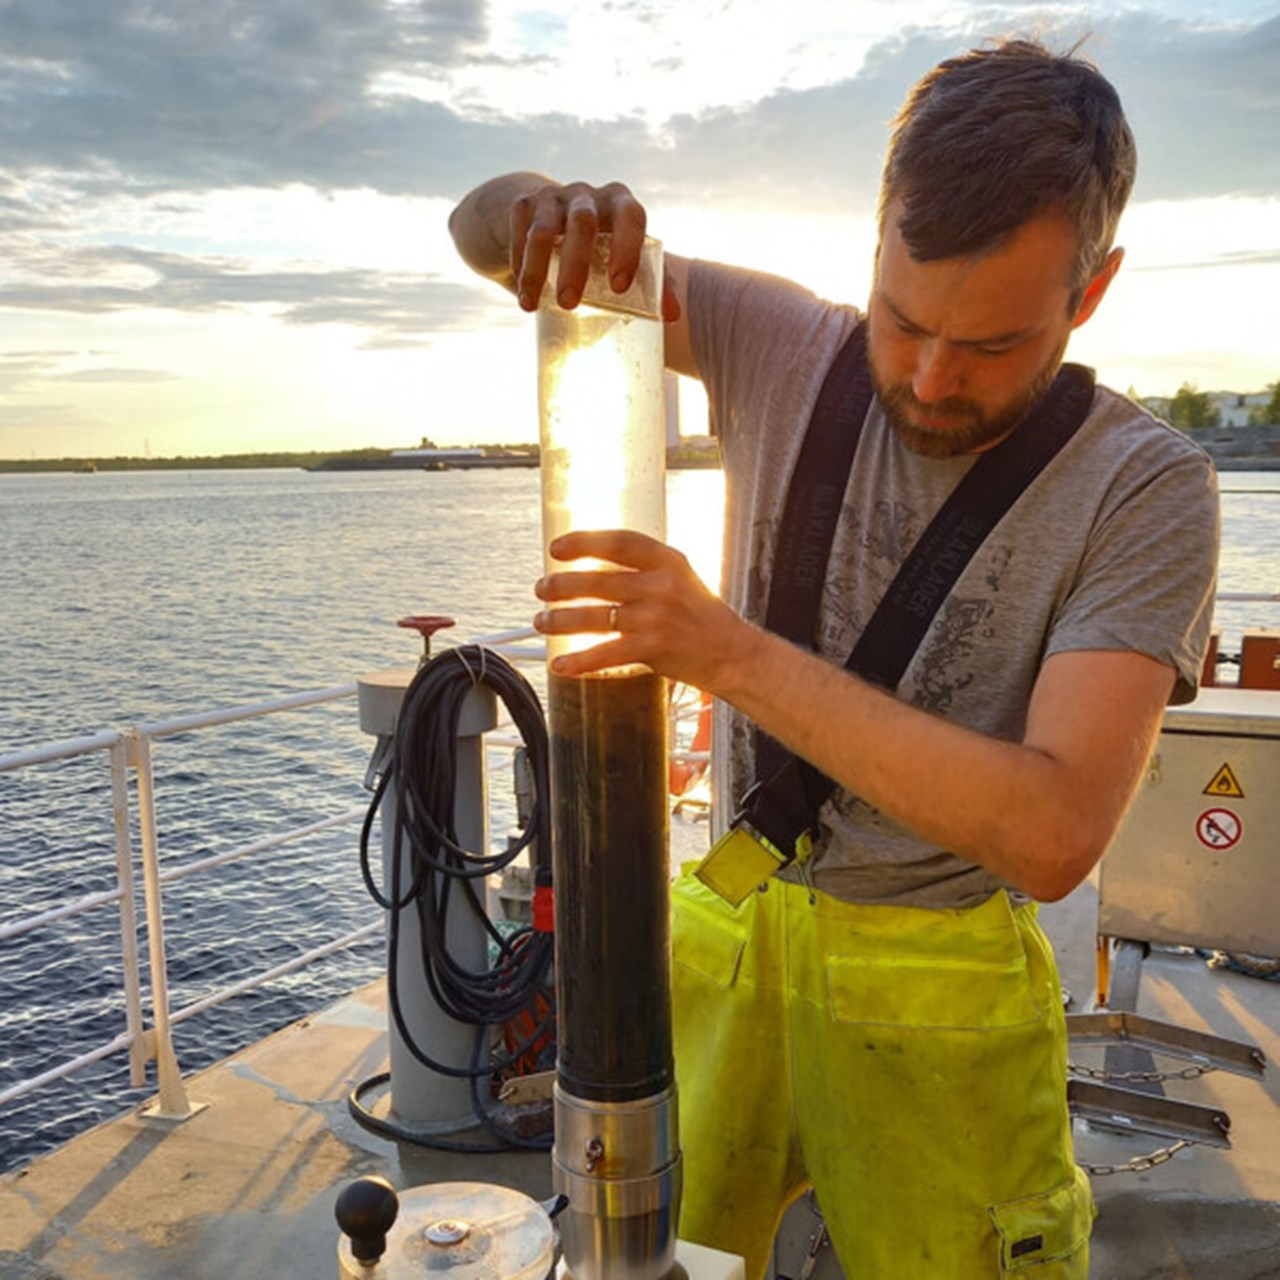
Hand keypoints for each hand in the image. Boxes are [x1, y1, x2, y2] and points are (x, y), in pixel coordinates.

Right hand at [510, 181, 680, 320]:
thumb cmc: (601, 245)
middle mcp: (588, 195)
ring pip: (544, 230)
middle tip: (569, 304)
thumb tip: (673, 316)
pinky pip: (520, 236)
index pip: (630, 216)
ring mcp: (554, 197)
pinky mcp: (525, 204)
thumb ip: (652, 282)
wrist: (551, 216)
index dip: (626, 249)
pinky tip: (523, 295)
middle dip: (575, 265)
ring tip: (533, 306)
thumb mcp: (626, 256)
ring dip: (537, 270)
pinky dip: (520, 268)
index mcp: (621, 205)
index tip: (619, 288)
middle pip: (583, 222)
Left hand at [533, 529, 747, 683]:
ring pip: (595, 616)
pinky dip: (578, 660)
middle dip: (561, 585)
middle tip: (542, 589)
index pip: (618, 542)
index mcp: (668, 561)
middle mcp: (662, 586)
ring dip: (560, 621)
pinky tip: (560, 663)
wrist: (734, 655)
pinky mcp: (654, 649)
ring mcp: (657, 618)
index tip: (557, 549)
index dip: (583, 542)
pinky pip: (605, 653)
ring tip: (542, 622)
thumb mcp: (681, 580)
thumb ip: (645, 571)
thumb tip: (593, 569)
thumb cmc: (703, 618)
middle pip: (598, 580)